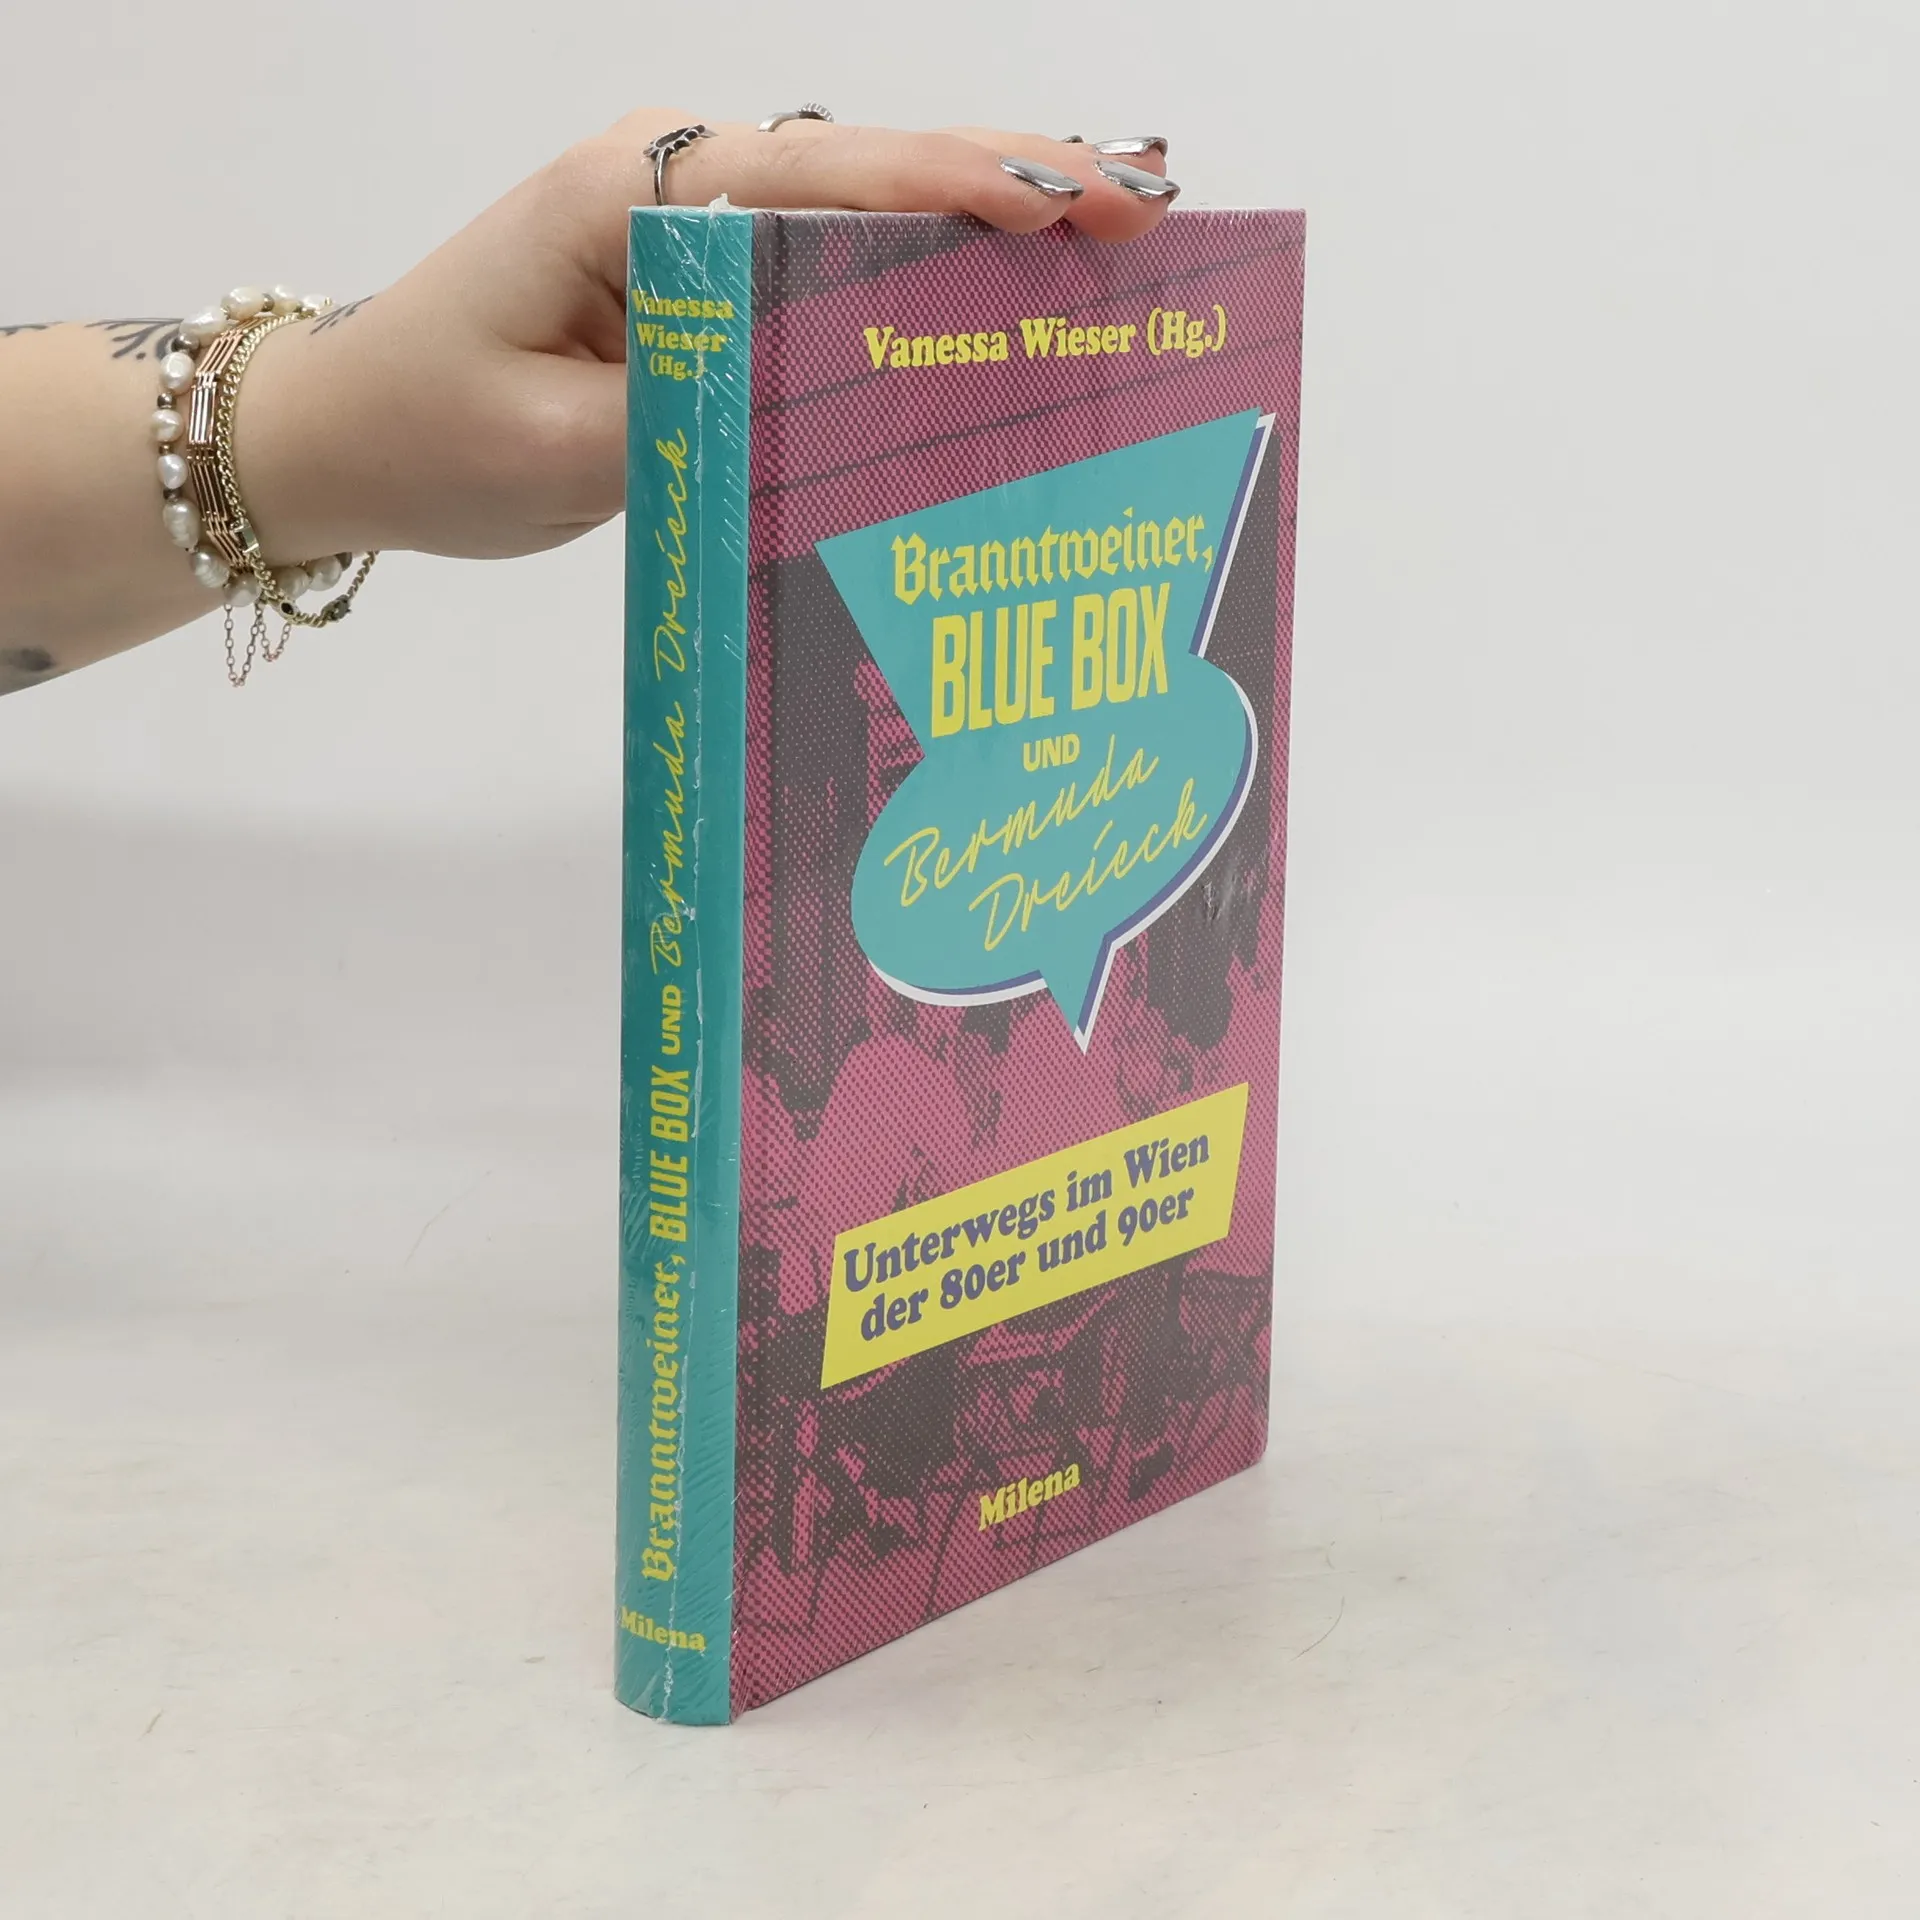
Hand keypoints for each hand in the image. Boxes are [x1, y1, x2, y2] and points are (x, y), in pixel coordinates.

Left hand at [240, 112, 1176, 567]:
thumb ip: (697, 424)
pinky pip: (827, 266)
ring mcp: (693, 225)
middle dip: (1012, 185)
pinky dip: (919, 276)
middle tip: (1146, 213)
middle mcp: (677, 182)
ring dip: (983, 224)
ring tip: (1110, 250)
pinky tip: (1000, 303)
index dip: (958, 187)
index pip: (824, 175)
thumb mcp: (563, 450)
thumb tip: (835, 415)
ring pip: (862, 209)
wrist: (346, 432)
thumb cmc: (431, 430)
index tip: (1075, 204)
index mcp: (636, 193)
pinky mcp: (703, 281)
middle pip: (869, 167)